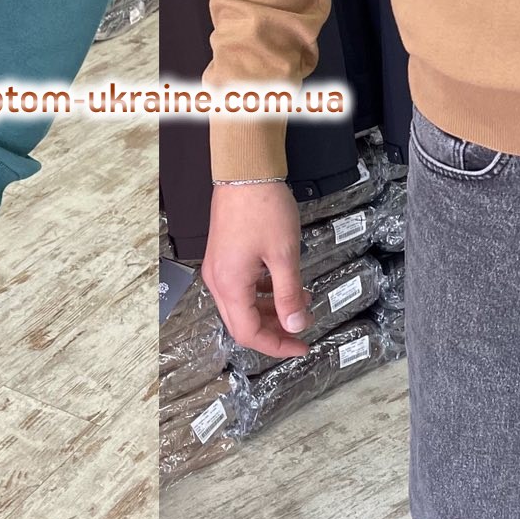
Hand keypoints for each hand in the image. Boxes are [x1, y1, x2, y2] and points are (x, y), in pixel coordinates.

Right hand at [201, 181, 310, 360]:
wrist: (245, 172)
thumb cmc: (262, 207)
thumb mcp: (284, 255)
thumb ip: (289, 294)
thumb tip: (295, 325)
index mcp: (230, 284)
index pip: (249, 332)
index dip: (276, 345)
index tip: (300, 346)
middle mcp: (218, 280)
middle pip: (243, 322)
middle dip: (273, 331)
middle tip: (300, 332)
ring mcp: (219, 267)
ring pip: (243, 305)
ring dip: (270, 310)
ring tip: (300, 304)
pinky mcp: (224, 256)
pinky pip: (242, 286)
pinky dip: (263, 292)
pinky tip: (284, 285)